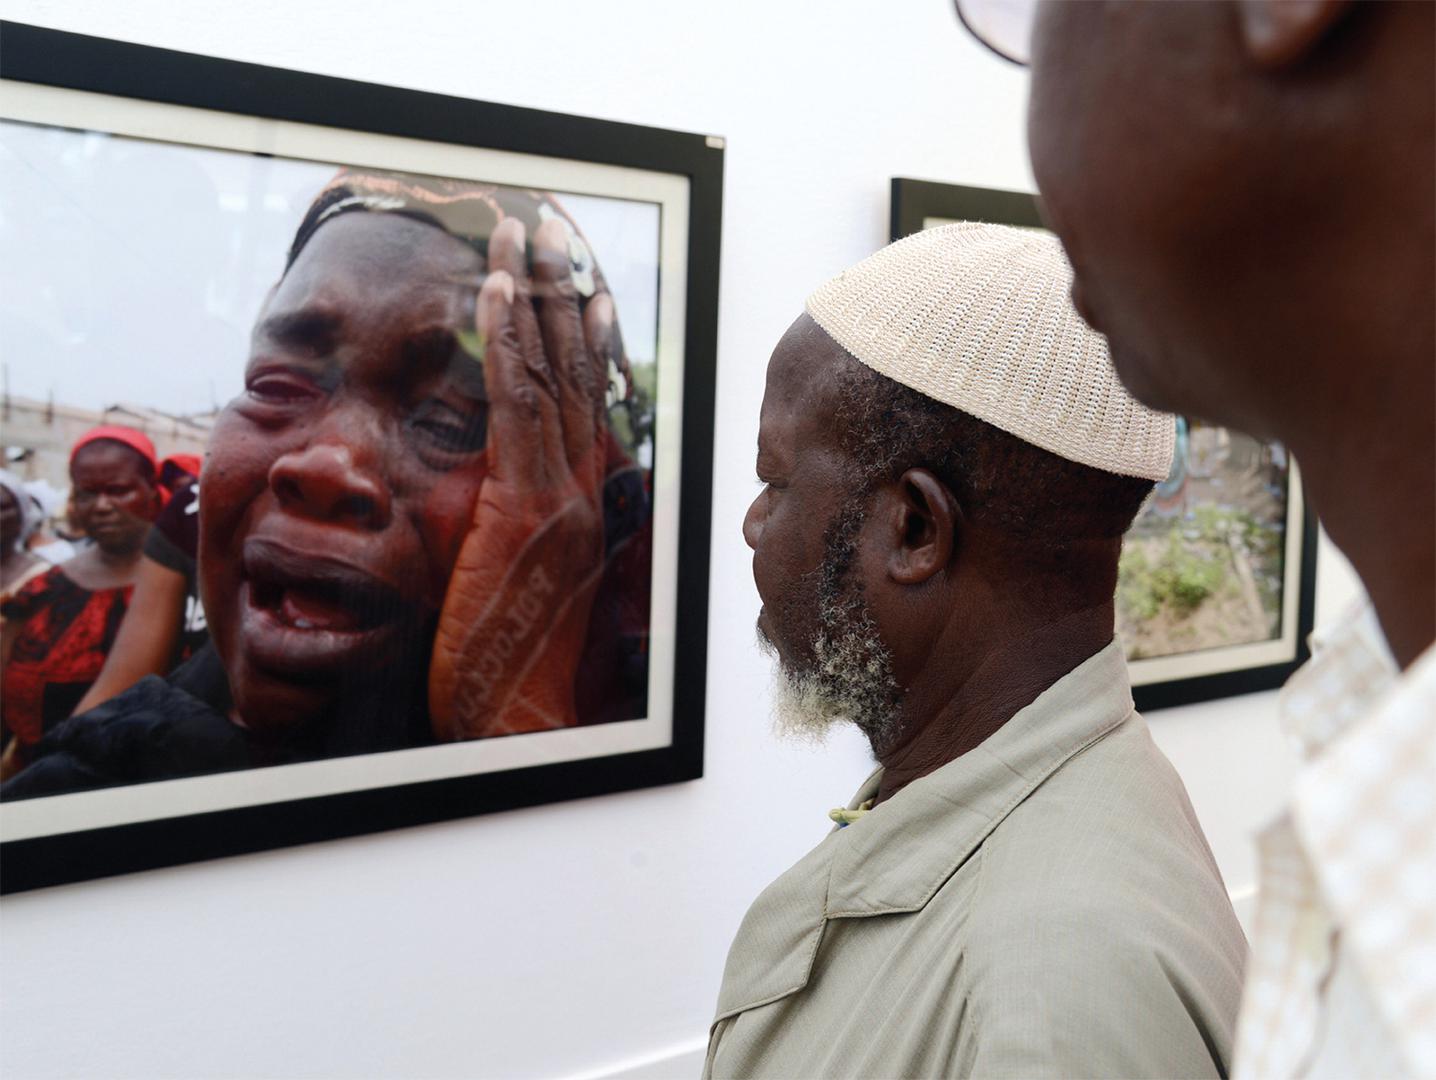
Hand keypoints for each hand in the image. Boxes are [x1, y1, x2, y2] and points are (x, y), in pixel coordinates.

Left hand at [429, 216, 619, 739]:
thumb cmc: (515, 666)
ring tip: (517, 230)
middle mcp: (588, 490)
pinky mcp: (526, 506)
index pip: (586, 400)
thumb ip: (520, 522)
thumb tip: (498, 489)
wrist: (521, 722)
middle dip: (562, 290)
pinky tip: (493, 290)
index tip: (575, 283)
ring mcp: (562, 495)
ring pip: (551, 374)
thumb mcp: (521, 580)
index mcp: (590, 504)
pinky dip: (506, 342)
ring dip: (532, 294)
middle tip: (549, 225)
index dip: (581, 334)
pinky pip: (515, 407)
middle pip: (577, 370)